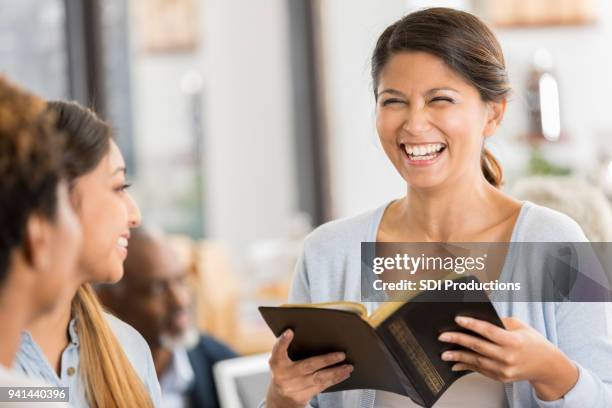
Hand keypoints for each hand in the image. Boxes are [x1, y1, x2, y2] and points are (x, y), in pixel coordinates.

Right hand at [266, 329, 353, 407]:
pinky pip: (322, 386)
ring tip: (348, 366)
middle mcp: (284, 376)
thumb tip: (309, 334)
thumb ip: (289, 349)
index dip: (283, 341)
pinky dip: (335, 379)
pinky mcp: (304, 396)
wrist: (280, 399)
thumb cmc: (284, 373)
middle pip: (307, 366)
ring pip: (319, 378)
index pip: (278, 351)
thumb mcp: (281, 361)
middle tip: (341, 354)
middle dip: (326, 360)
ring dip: (336, 372)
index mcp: (277, 363)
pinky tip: (344, 374)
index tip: (290, 331)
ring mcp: (295, 387)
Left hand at [438, 316, 577, 400]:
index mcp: (514, 341)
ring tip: (444, 352)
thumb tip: (478, 318)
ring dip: (458, 357)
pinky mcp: (501, 378)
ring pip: (477, 361)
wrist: (547, 366)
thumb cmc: (532, 342)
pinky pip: (480, 371)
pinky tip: (455, 363)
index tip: (458, 319)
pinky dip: (467, 366)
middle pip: (479, 347)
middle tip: (443, 336)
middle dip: (458, 340)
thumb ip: (500, 322)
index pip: (489, 331)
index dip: (472, 325)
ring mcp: (504, 370)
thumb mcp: (520, 326)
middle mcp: (508, 357)